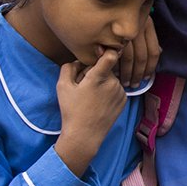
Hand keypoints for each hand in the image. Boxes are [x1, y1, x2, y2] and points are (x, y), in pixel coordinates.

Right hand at [53, 58, 126, 176]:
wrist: (85, 135)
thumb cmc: (71, 110)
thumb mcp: (62, 86)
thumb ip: (68, 67)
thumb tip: (78, 59)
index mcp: (98, 78)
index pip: (110, 56)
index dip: (107, 51)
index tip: (103, 51)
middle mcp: (112, 83)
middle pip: (104, 68)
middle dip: (94, 72)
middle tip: (82, 86)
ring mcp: (120, 92)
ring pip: (110, 78)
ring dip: (101, 82)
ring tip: (90, 96)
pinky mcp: (124, 100)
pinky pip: (115, 89)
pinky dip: (108, 92)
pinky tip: (98, 103)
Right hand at [118, 16, 159, 88]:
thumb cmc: (125, 11)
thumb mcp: (141, 21)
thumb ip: (149, 37)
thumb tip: (159, 51)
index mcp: (147, 24)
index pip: (153, 52)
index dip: (151, 67)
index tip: (147, 78)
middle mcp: (137, 27)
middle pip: (141, 57)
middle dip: (138, 74)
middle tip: (135, 84)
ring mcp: (124, 29)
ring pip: (129, 57)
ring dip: (127, 73)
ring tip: (126, 82)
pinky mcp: (110, 33)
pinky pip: (115, 53)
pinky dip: (116, 65)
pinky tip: (115, 73)